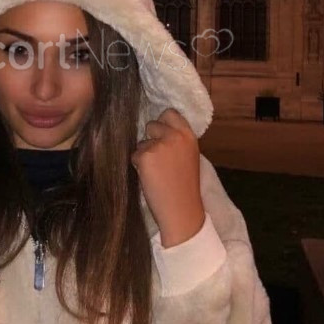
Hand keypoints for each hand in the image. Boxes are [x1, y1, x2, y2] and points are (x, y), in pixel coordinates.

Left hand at [131, 108, 203, 247]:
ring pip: (141, 142)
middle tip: (157, 158)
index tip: (161, 135)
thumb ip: (176, 141)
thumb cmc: (184, 187)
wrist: (181, 210)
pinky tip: (149, 178)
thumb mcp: (188, 156)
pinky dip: (138, 166)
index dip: (163, 123)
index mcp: (189, 136)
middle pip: (152, 125)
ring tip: (156, 173)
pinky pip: (134, 155)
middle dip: (150, 138)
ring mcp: (159, 145)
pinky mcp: (145, 156)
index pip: (170, 113)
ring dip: (144, 154)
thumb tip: (156, 130)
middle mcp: (175, 136)